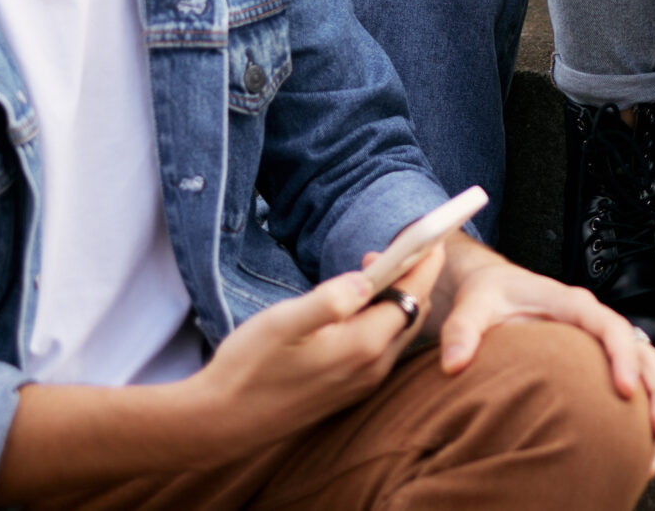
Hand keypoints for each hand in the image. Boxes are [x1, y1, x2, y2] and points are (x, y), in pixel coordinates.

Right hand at [184, 251, 441, 452]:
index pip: (413, 294)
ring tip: (366, 274)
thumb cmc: (248, 367)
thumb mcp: (283, 322)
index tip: (434, 231)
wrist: (221, 423)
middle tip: (382, 252)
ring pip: (398, 331)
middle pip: (412, 312)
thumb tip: (367, 277)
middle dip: (409, 277)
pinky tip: (353, 310)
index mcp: (363, 346)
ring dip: (393, 299)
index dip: (425, 261)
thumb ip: (330, 299)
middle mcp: (372, 368)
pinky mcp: (350, 391)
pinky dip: (380, 321)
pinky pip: (382, 348)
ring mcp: (363, 383)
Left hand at [423, 238, 654, 450]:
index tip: (625, 390)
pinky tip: (639, 441)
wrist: (492, 288)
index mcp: (570, 304)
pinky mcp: (595, 360)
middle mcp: (592, 321)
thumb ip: (462, 330)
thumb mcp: (473, 305)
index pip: (609, 326)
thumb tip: (454, 364)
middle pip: (641, 349)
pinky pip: (629, 379)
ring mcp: (597, 342)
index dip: (622, 356)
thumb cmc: (489, 294)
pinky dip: (640, 409)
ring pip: (645, 365)